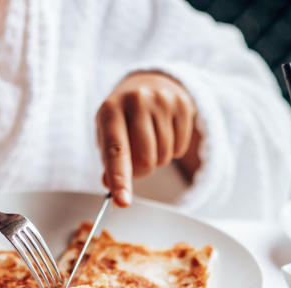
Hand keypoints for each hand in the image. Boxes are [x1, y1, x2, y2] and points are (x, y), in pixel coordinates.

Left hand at [96, 72, 198, 207]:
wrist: (148, 84)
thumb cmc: (124, 119)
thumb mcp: (108, 134)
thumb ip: (109, 161)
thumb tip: (109, 185)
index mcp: (110, 110)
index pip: (115, 150)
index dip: (119, 178)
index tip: (122, 202)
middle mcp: (135, 100)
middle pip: (145, 159)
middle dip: (143, 168)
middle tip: (139, 155)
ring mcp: (161, 100)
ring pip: (164, 156)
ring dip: (158, 159)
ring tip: (152, 140)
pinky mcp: (182, 103)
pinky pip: (180, 148)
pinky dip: (173, 150)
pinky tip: (166, 133)